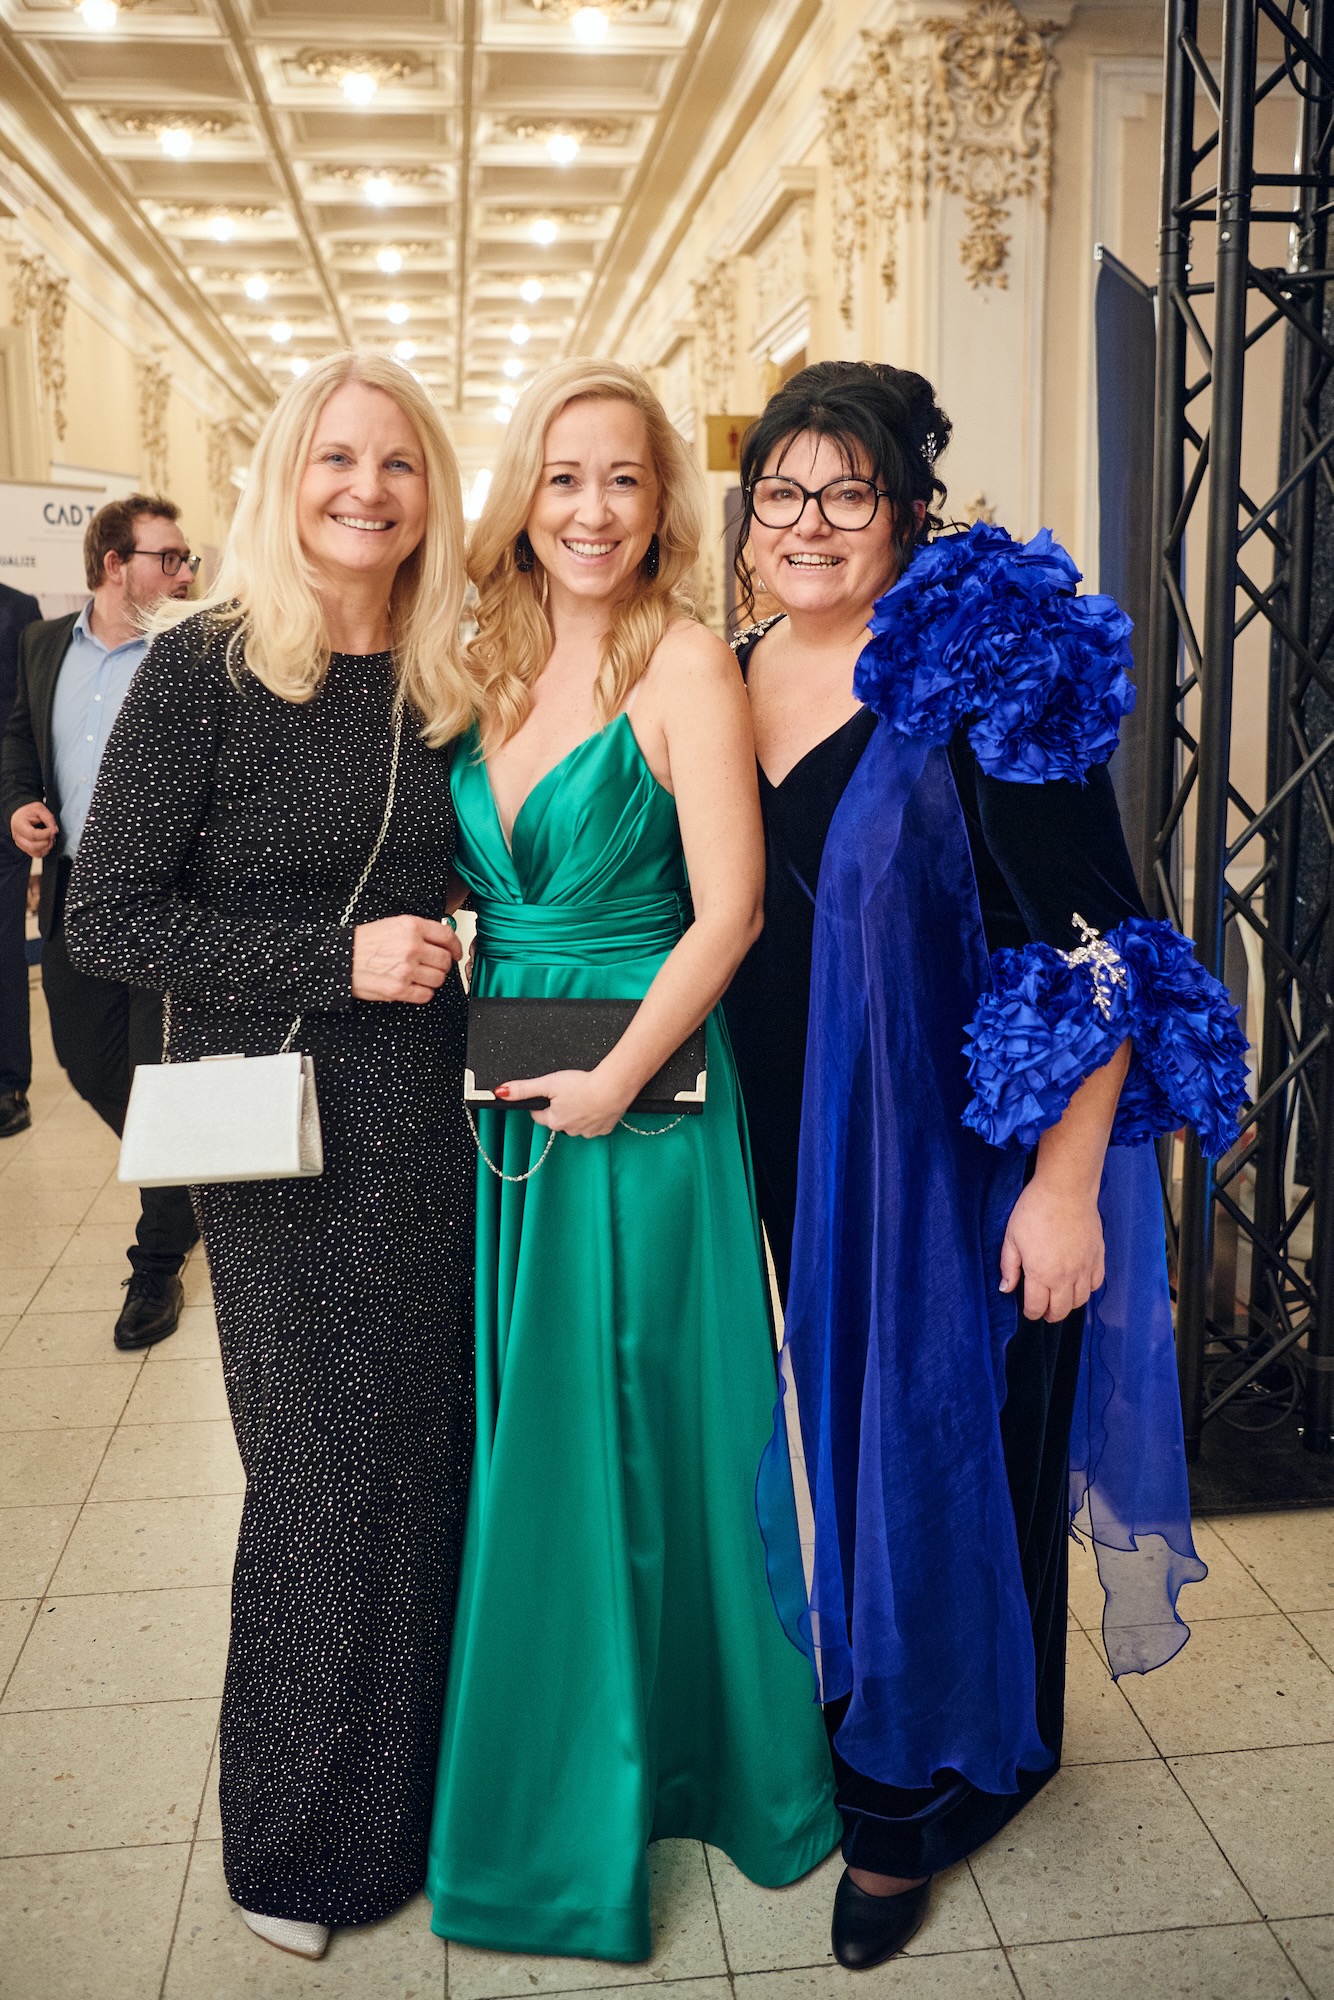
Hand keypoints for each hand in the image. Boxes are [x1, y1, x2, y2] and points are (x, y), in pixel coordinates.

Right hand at [10, 802, 57, 858]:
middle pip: (34, 846)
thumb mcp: (39, 807)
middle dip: (47, 841)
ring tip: (50, 838)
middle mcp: (18, 836)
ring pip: (36, 852)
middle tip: (52, 834)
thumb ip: (48, 818)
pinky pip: (37, 855)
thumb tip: (54, 829)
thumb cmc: (28, 811)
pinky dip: (45, 850)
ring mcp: (21, 844)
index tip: (53, 830)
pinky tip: (47, 842)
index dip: (45, 834)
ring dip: (47, 847)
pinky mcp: (26, 849)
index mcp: (19, 825)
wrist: (21, 814)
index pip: (32, 835)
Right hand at [351, 915, 461, 1003]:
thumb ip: (418, 931)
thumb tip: (441, 939)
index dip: (455, 946)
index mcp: (411, 927)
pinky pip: (426, 995)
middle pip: (445, 960)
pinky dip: (423, 993)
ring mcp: (406, 969)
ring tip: (419, 977)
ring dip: (432, 980)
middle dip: (442, 965)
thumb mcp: (392, 925)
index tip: (456, 952)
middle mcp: (411, 946)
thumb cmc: (362, 943)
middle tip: (433, 967)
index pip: (447, 936)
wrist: (339, 959)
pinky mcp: (399, 989)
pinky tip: (413, 987)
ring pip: (438, 979)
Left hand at [497, 1067, 627, 1137]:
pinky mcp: (604, 1130)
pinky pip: (595, 1125)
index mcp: (554, 1120)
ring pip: (577, 1123)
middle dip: (561, 1109)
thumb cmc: (582, 1084)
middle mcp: (570, 1130)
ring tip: (584, 1097)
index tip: (548, 1094)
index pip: (539, 1115)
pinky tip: (597, 1104)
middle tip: (569, 1093)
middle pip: (559, 1120)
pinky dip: (595, 1116)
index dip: (542, 1103)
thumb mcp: (548, 1082)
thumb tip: (500, 1092)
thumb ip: (524, 1089)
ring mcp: (588, 1132)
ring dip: (578, 1113)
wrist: (613, 1088)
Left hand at [999, 1174, 1105, 1322]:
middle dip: (1050, 1315)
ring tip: (1060, 1300)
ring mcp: (1084, 1268)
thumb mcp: (1011, 1238)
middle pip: (1060, 1310)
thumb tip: (1006, 1289)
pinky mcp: (1098, 1257)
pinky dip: (1087, 1289)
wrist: (1066, 1190)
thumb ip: (1009, 1267)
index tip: (1029, 1311)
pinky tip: (1078, 1284)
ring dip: (1069, 1305)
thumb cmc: (1034, 1210)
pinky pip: (1096, 1284)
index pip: (1037, 1307)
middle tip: (1043, 1311)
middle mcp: (1065, 1276)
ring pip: (1080, 1301)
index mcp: (1041, 1274)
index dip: (1031, 1313)